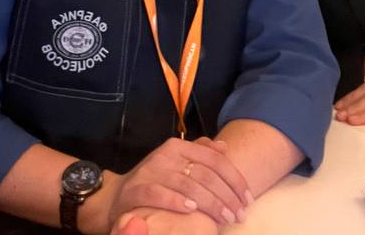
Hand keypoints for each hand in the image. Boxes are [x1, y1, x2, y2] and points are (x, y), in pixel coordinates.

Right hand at [105, 137, 250, 230]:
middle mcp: (165, 155)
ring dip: (210, 203)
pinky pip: (159, 193)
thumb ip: (200, 153)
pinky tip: (192, 210)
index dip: (235, 180)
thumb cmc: (155, 181)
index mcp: (178, 147)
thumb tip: (223, 147)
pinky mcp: (135, 189)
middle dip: (227, 196)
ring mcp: (150, 171)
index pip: (215, 160)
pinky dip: (177, 201)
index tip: (248, 199)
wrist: (116, 197)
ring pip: (188, 184)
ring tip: (224, 218)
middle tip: (239, 215)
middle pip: (205, 174)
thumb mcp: (177, 163)